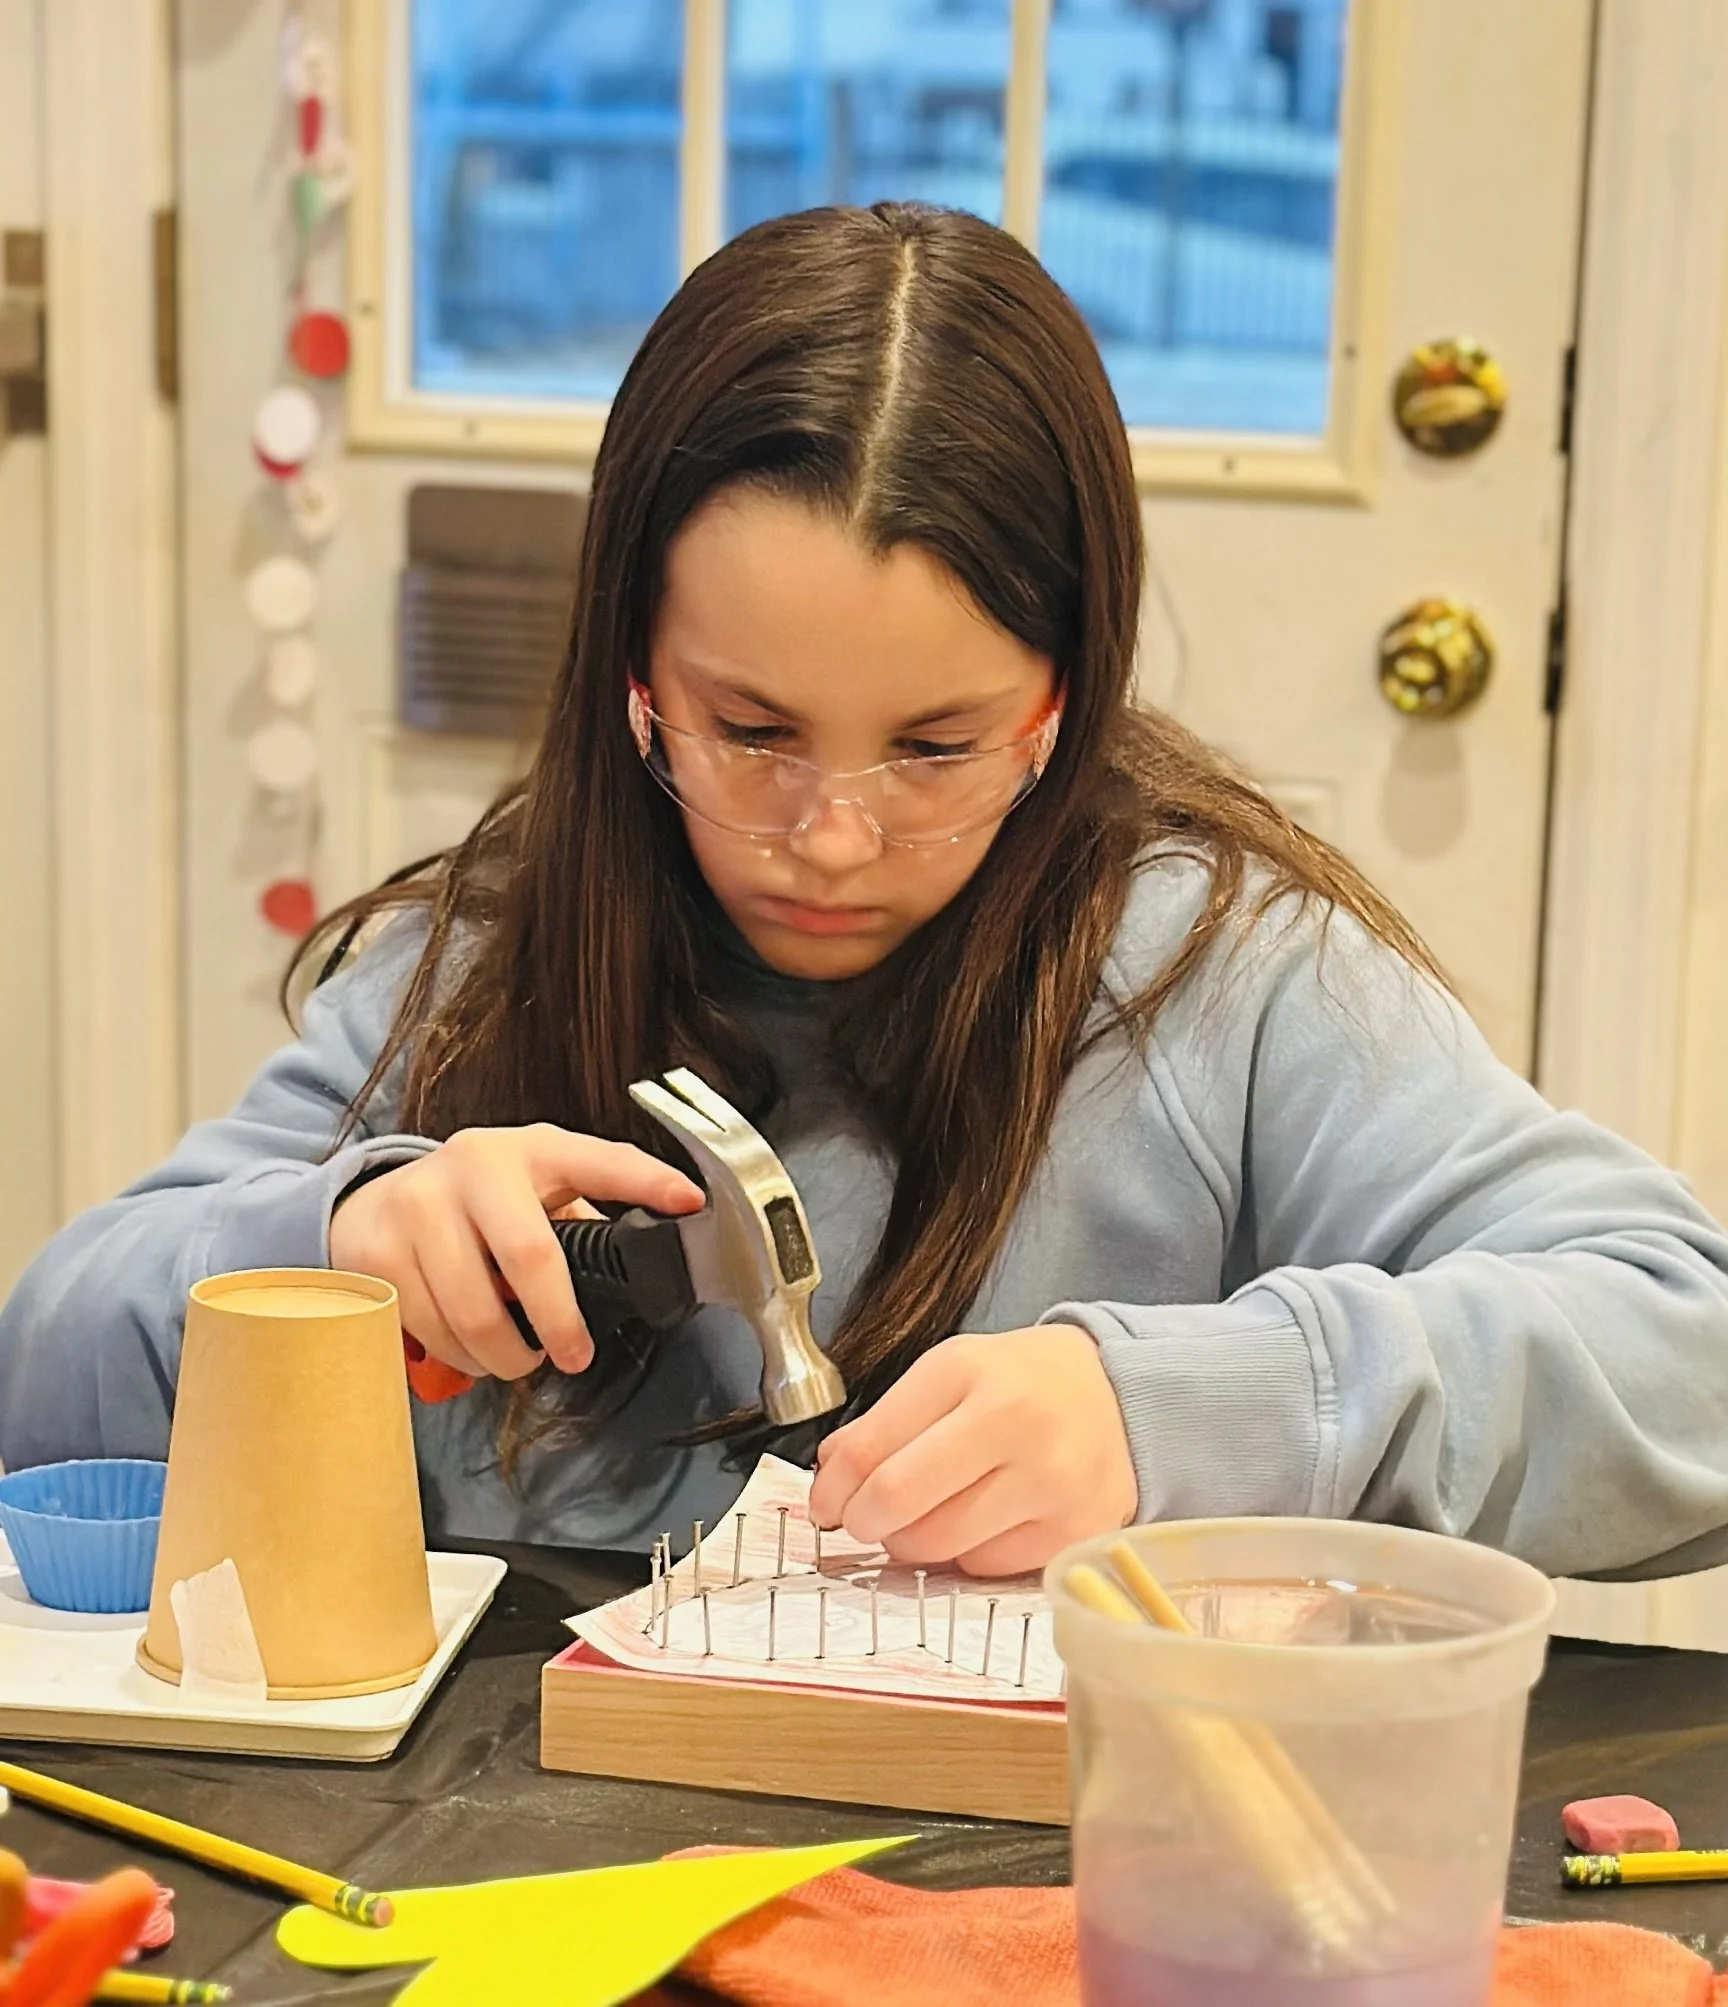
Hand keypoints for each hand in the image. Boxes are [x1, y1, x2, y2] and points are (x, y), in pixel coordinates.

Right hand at [329, 1125, 702, 1383]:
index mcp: (529, 1150)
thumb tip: (655, 1249)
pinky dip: (459, 1355)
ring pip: (473, 1311)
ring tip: (516, 1357)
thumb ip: (586, 1210)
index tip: (690, 1203)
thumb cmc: (475, 1200)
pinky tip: (470, 1346)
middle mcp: (472, 1168)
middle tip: (572, 1355)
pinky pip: (429, 1328)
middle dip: (559, 1323)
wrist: (374, 1201)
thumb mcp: (533, 1186)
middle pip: (529, 1256)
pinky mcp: (377, 1252)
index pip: (599, 1160)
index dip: (647, 1181)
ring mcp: (418, 1206)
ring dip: (504, 1354)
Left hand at [807, 1325, 1137, 1575]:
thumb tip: (830, 1479)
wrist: (1117, 1398)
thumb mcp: (948, 1373)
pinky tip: (978, 1522)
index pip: (872, 1449)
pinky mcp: (1073, 1533)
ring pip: (939, 1545)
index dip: (834, 1487)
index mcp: (969, 1372)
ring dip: (910, 1542)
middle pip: (900, 1502)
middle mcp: (1015, 1424)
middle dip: (865, 1520)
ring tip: (920, 1518)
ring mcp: (1051, 1483)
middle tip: (864, 1519)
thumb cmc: (1020, 1383)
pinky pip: (985, 1567)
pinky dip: (965, 1554)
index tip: (826, 1502)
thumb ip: (884, 1422)